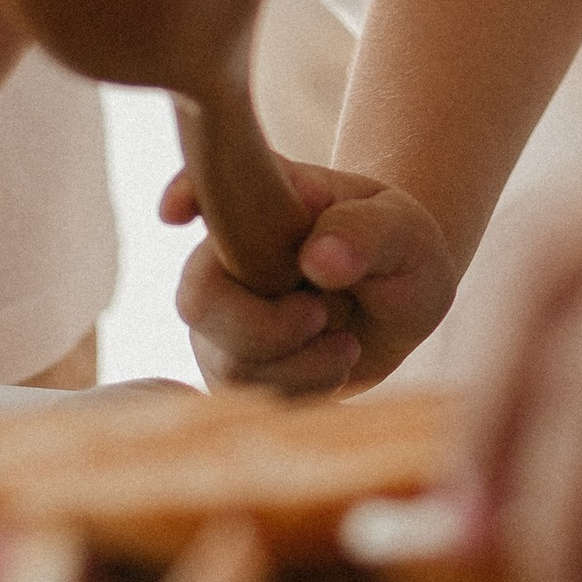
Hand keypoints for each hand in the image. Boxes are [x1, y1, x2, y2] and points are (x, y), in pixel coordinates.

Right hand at [169, 159, 454, 395]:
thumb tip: (317, 259)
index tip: (177, 214)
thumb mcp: (403, 230)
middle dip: (263, 328)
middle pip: (199, 301)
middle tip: (321, 316)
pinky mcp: (235, 362)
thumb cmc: (399, 250)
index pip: (205, 186)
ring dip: (300, 363)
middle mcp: (228, 255)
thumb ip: (365, 233)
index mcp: (264, 200)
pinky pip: (251, 395)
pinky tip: (334, 362)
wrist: (403, 302)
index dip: (182, 194)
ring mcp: (225, 312)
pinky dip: (304, 387)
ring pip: (228, 360)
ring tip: (346, 341)